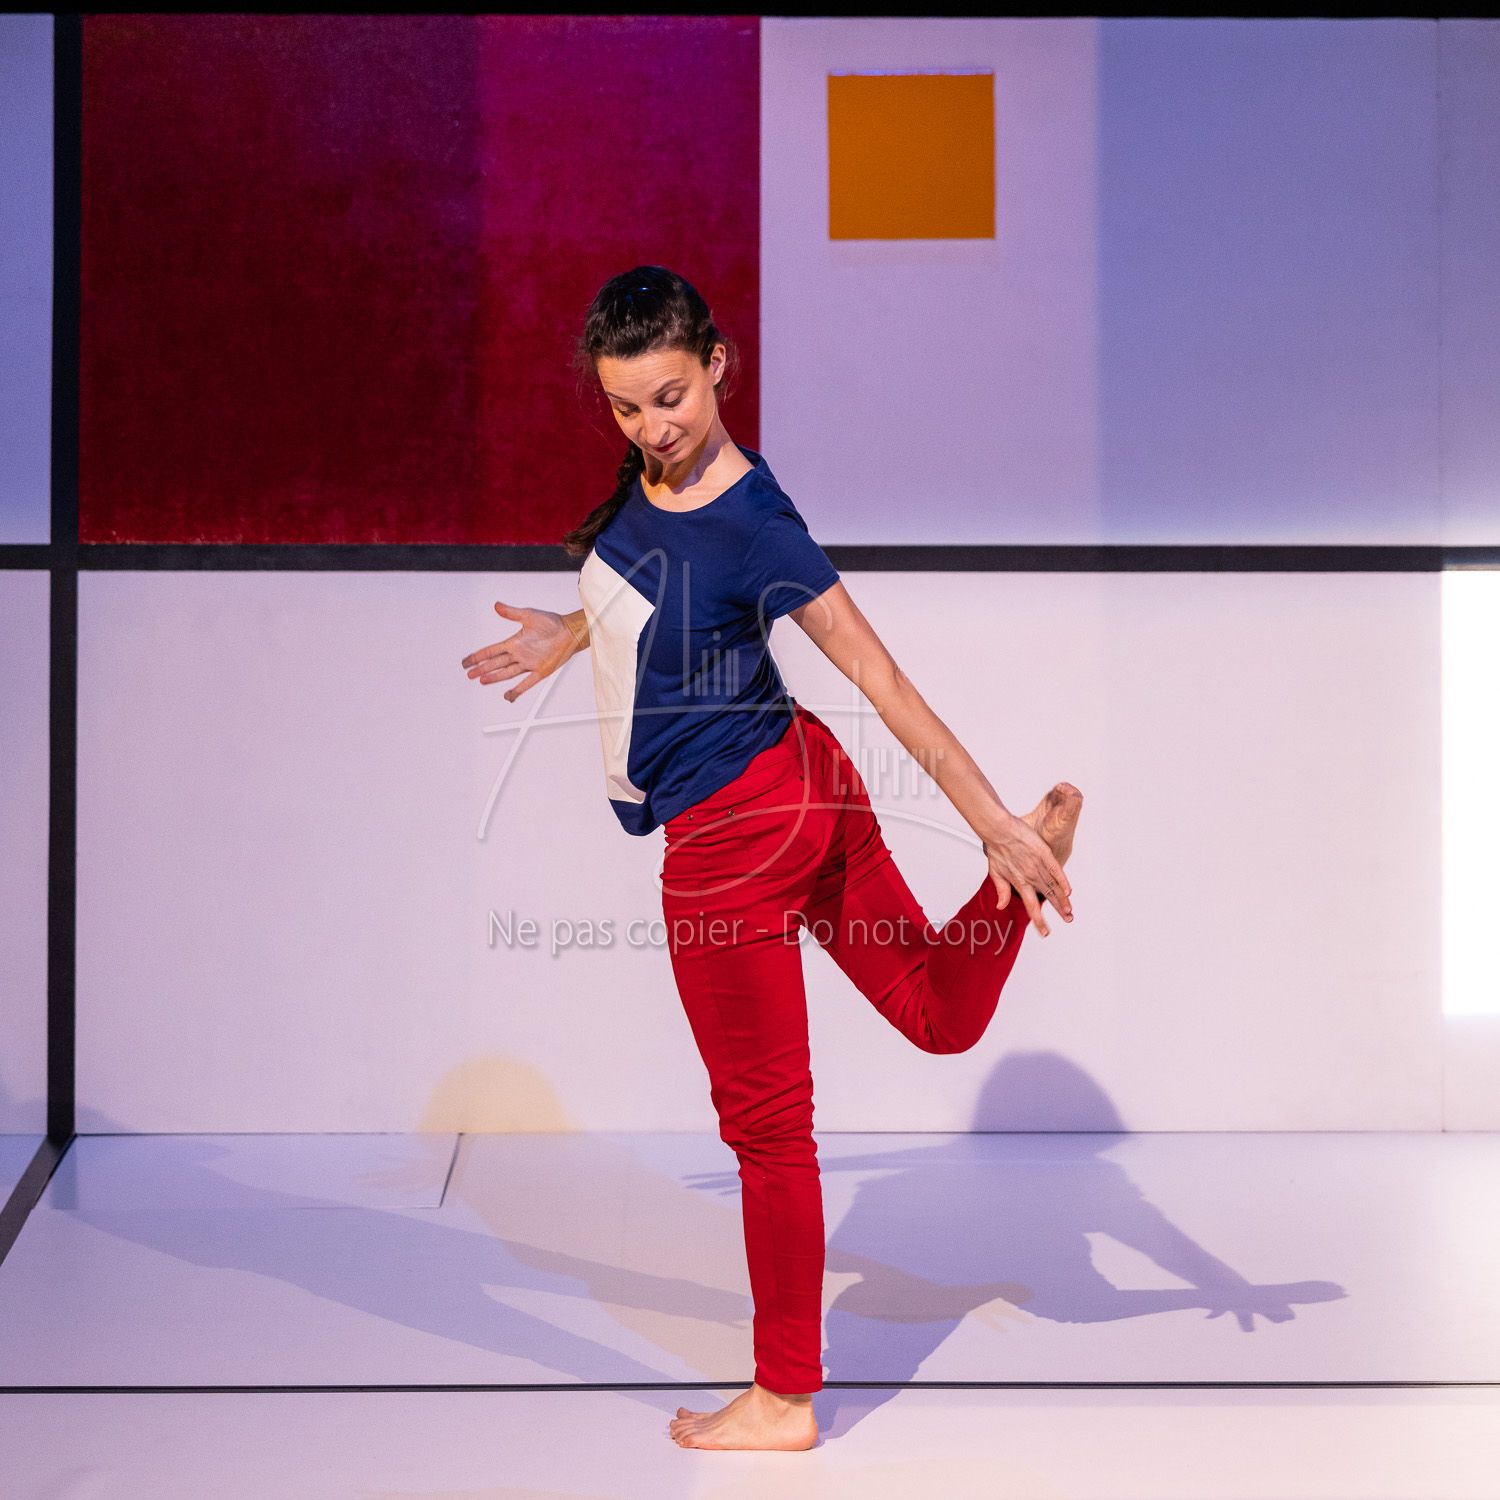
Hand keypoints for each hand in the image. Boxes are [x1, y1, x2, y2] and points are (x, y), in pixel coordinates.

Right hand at [460, 601, 580, 701]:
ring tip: (482, 680)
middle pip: (496, 664)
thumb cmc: (552, 623)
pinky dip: (517, 690)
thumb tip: (497, 606)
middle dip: (482, 668)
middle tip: (469, 674)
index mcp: (514, 642)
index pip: (492, 651)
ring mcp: (529, 664)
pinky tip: (508, 696)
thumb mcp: (529, 615)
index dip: (478, 656)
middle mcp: (519, 654)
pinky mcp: (540, 671)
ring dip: (494, 677)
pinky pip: (526, 683)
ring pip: (507, 673)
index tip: (467, 661)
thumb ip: (512, 613)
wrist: (570, 632)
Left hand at [981, 811, 1071, 936]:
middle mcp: (1030, 876)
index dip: (1038, 920)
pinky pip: (1056, 869)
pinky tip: (1068, 890)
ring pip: (1053, 886)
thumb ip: (1001, 890)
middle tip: (1067, 920)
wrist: (998, 829)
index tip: (1045, 931)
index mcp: (1019, 882)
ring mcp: (1038, 865)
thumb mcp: (994, 872)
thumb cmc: (996, 847)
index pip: (1031, 906)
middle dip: (1058, 911)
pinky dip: (1062, 880)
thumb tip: (1000, 905)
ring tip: (1069, 910)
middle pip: (1047, 898)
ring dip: (1063, 899)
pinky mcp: (1044, 854)